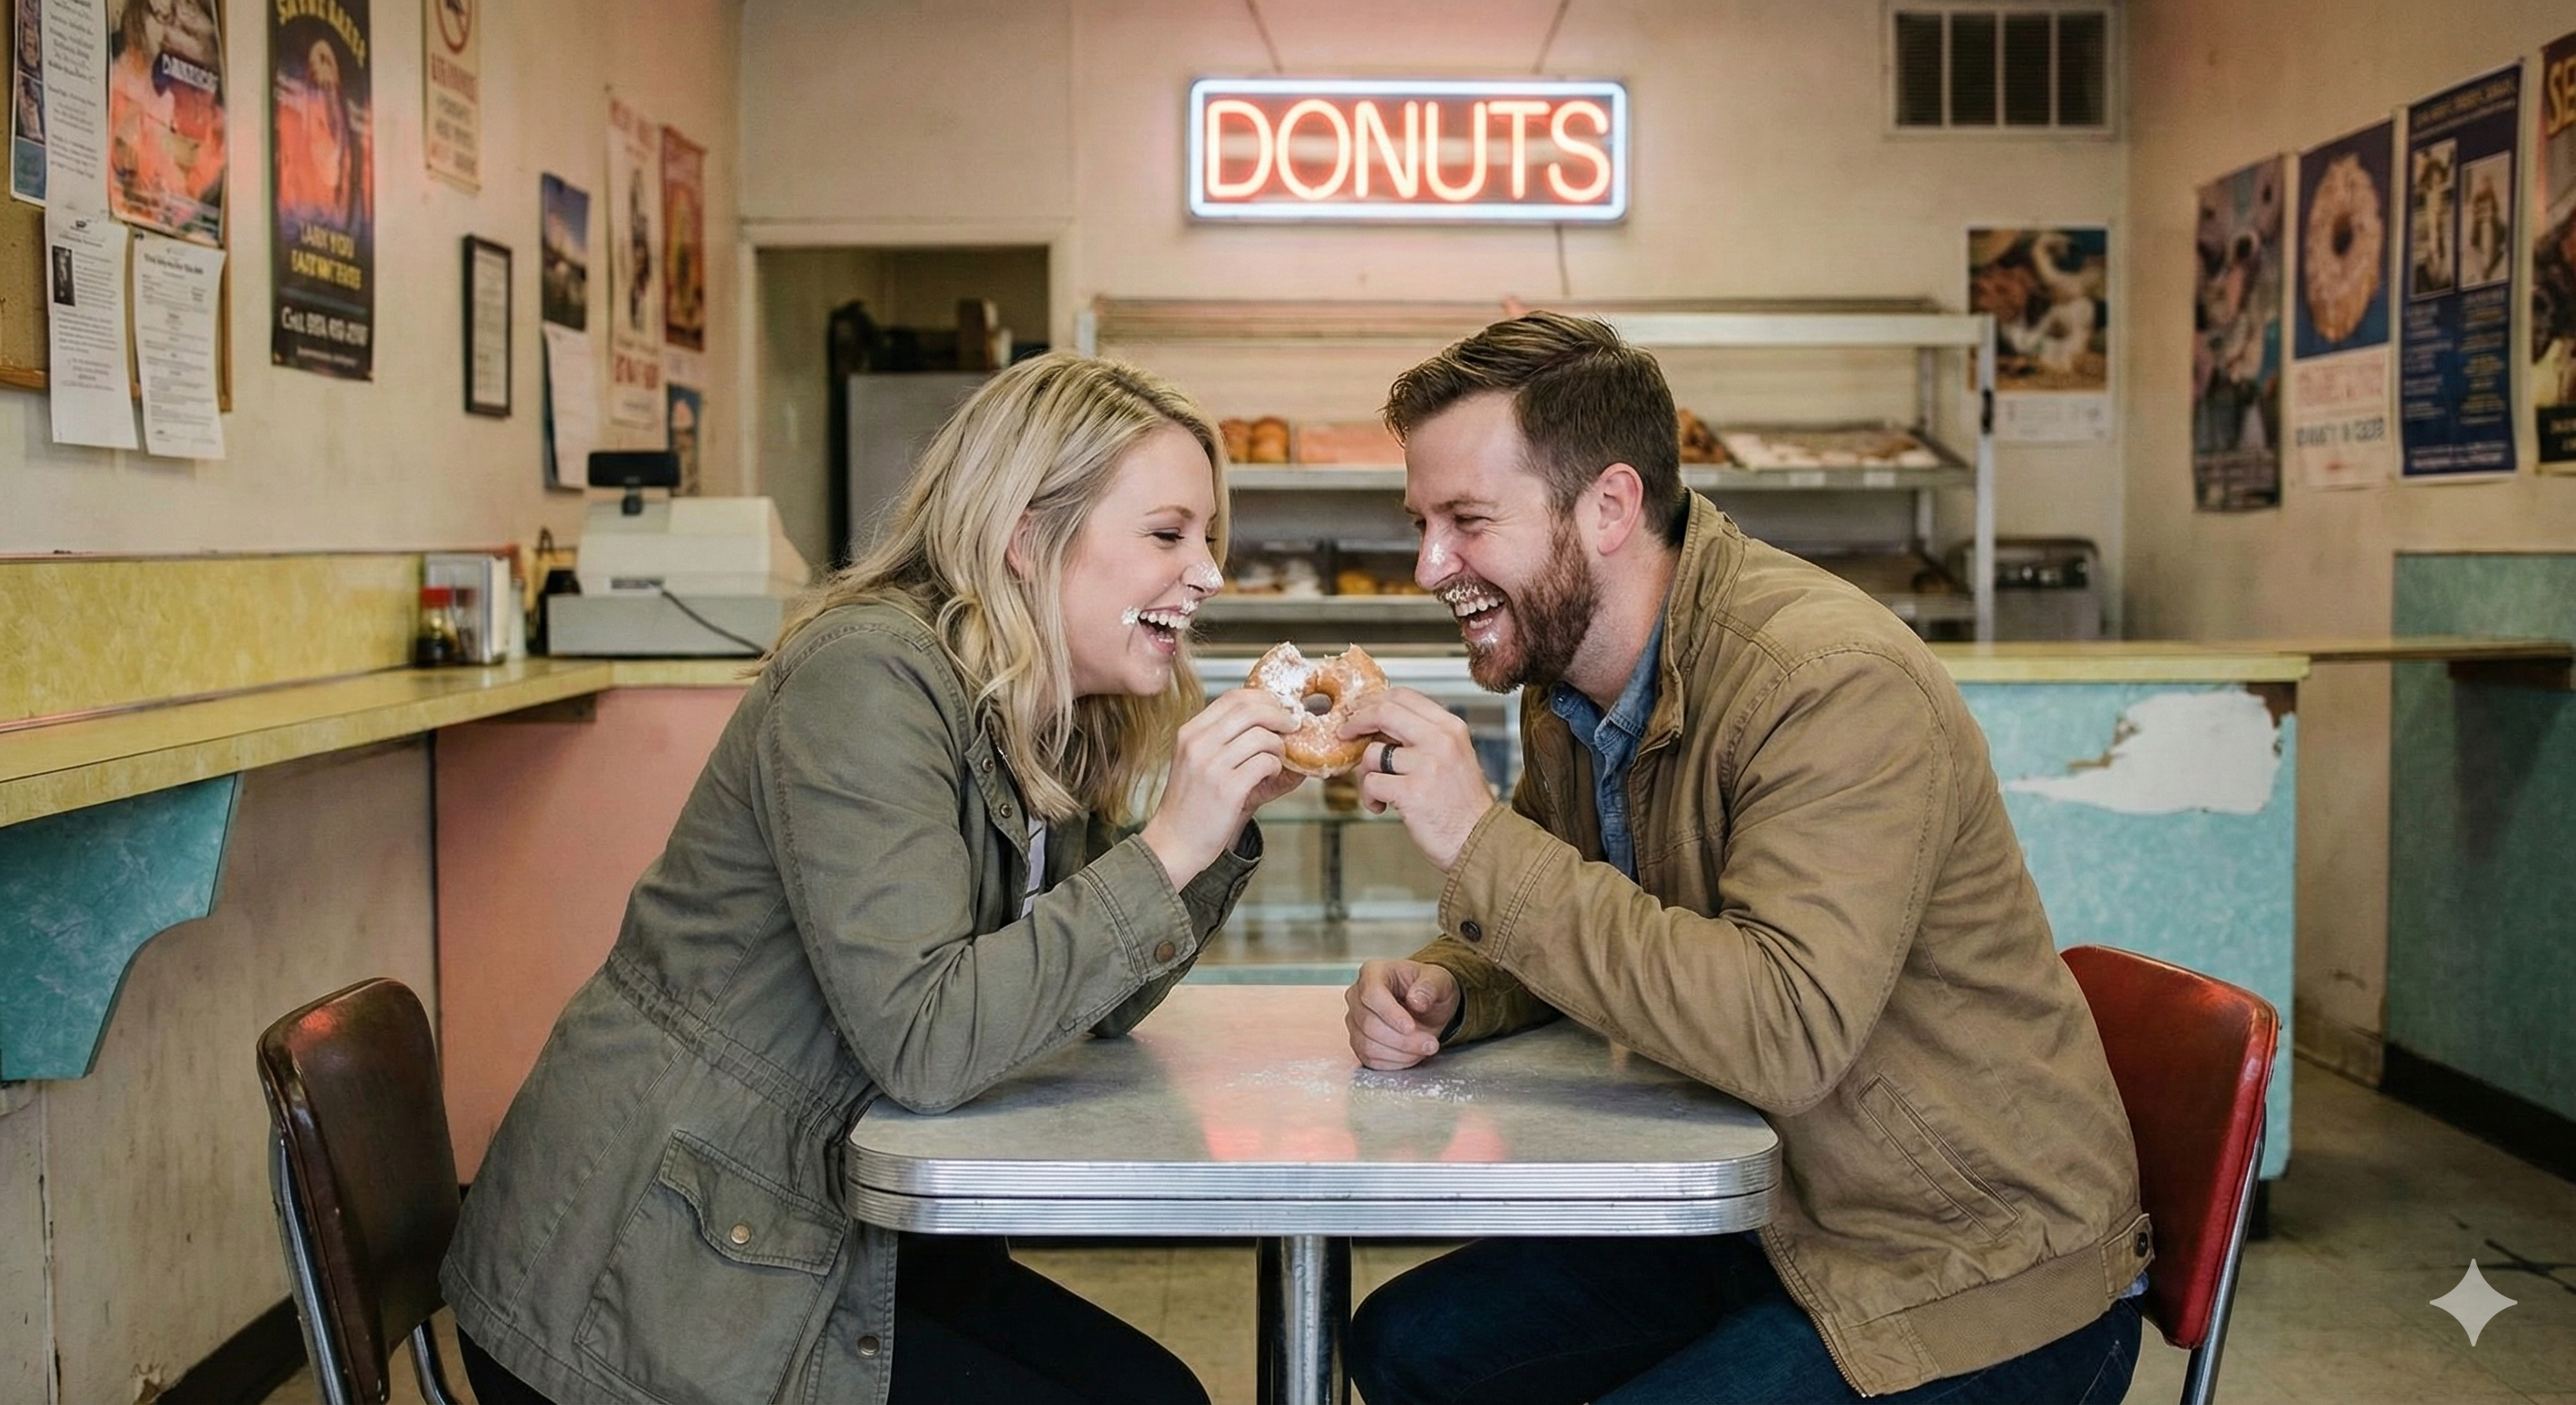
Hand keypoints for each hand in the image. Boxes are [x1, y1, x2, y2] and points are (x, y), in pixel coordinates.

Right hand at [1140, 688, 1298, 885]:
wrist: (1174, 843)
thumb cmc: (1190, 805)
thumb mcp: (1197, 762)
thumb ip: (1223, 739)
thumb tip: (1269, 718)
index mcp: (1190, 733)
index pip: (1233, 698)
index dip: (1263, 699)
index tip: (1279, 709)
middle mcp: (1198, 744)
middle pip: (1250, 710)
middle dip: (1279, 716)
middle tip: (1291, 727)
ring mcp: (1211, 765)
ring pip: (1262, 736)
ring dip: (1278, 747)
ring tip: (1275, 760)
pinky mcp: (1227, 788)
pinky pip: (1265, 763)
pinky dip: (1275, 767)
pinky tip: (1268, 777)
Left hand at [1343, 689, 1495, 870]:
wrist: (1480, 841)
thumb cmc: (1462, 805)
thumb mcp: (1453, 757)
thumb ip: (1423, 737)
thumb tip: (1379, 725)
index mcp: (1451, 728)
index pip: (1404, 696)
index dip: (1374, 702)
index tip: (1360, 713)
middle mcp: (1441, 741)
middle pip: (1383, 712)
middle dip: (1356, 722)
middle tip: (1346, 734)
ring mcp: (1427, 765)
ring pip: (1372, 753)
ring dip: (1366, 774)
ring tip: (1379, 791)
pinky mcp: (1412, 792)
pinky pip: (1371, 783)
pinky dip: (1370, 797)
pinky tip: (1382, 807)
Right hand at [1345, 959, 1460, 1069]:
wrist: (1427, 1006)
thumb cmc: (1428, 989)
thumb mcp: (1440, 981)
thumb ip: (1430, 987)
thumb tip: (1416, 1001)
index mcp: (1373, 972)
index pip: (1372, 994)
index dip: (1390, 1014)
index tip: (1411, 1027)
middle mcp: (1357, 995)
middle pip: (1369, 1024)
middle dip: (1403, 1040)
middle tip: (1431, 1043)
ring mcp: (1355, 1020)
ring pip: (1367, 1045)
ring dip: (1401, 1053)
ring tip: (1425, 1048)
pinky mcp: (1359, 1042)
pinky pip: (1370, 1059)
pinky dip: (1395, 1062)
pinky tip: (1413, 1055)